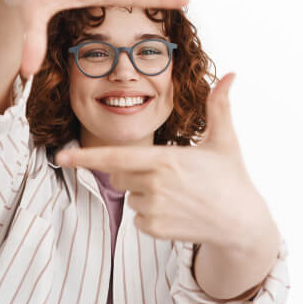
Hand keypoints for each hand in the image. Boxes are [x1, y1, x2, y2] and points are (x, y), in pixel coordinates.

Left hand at [55, 73, 274, 252]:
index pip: (115, 157)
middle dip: (133, 170)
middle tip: (167, 173)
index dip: (85, 157)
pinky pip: (137, 216)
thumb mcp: (225, 140)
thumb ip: (219, 106)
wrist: (241, 223)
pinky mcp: (154, 229)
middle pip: (119, 174)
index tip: (61, 156)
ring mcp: (153, 210)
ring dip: (144, 193)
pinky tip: (176, 211)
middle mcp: (154, 185)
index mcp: (165, 159)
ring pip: (129, 195)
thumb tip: (230, 74)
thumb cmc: (231, 178)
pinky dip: (150, 213)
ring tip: (177, 194)